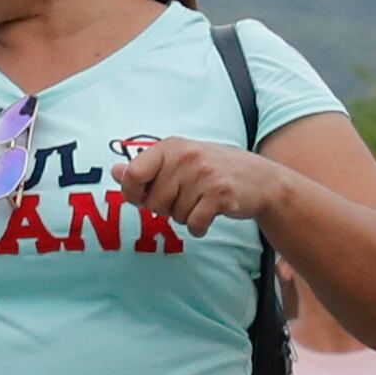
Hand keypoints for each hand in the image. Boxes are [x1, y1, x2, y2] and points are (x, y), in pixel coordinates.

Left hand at [111, 137, 285, 235]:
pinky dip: (199, 228)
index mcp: (171, 146)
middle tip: (186, 198)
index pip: (133, 174)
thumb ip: (146, 167)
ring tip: (201, 202)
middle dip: (166, 209)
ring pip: (174, 215)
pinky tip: (209, 216)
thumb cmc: (213, 171)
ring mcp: (204, 174)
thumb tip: (115, 171)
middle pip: (153, 202)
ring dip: (185, 217)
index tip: (142, 198)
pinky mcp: (220, 194)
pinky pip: (194, 224)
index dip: (132, 193)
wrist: (260, 179)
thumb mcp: (178, 161)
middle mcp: (186, 156)